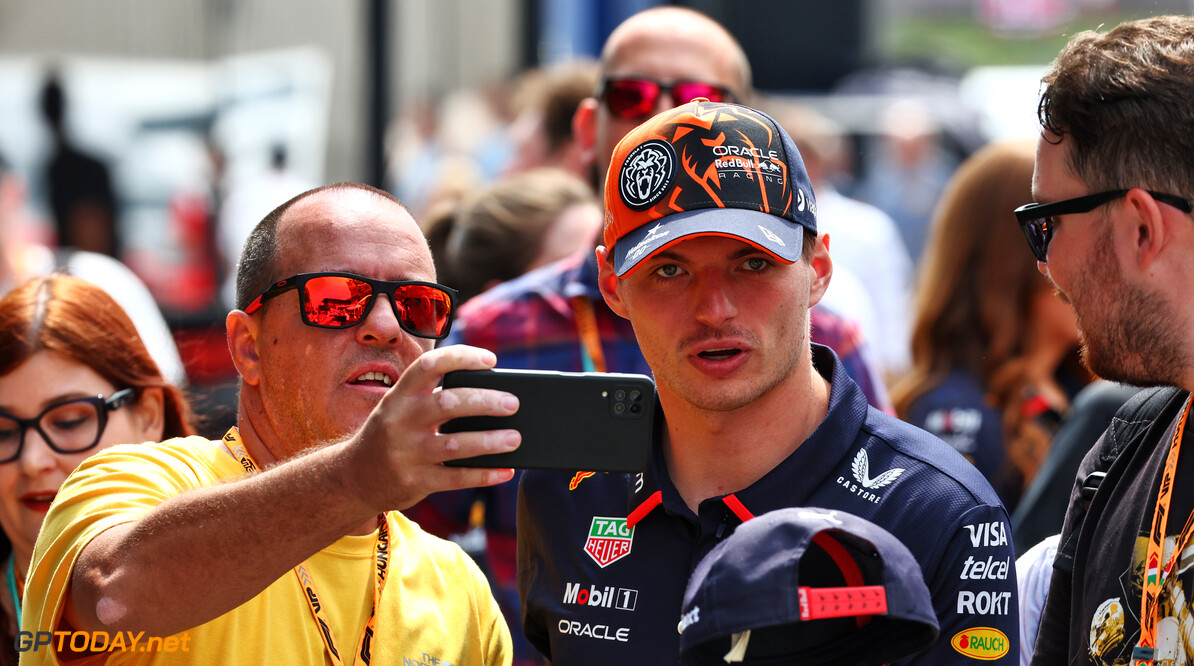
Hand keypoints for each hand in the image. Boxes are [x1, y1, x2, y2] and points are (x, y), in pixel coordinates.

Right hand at [345, 344, 519, 511]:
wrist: (353, 478)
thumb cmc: (391, 434)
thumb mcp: (399, 409)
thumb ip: (432, 398)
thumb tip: (492, 395)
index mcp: (399, 396)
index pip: (429, 365)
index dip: (461, 357)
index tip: (490, 360)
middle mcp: (400, 421)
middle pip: (448, 403)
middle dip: (485, 401)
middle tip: (513, 403)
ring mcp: (406, 453)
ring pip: (455, 444)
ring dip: (489, 441)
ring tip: (515, 438)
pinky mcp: (415, 482)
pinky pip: (456, 478)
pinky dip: (484, 474)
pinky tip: (505, 471)